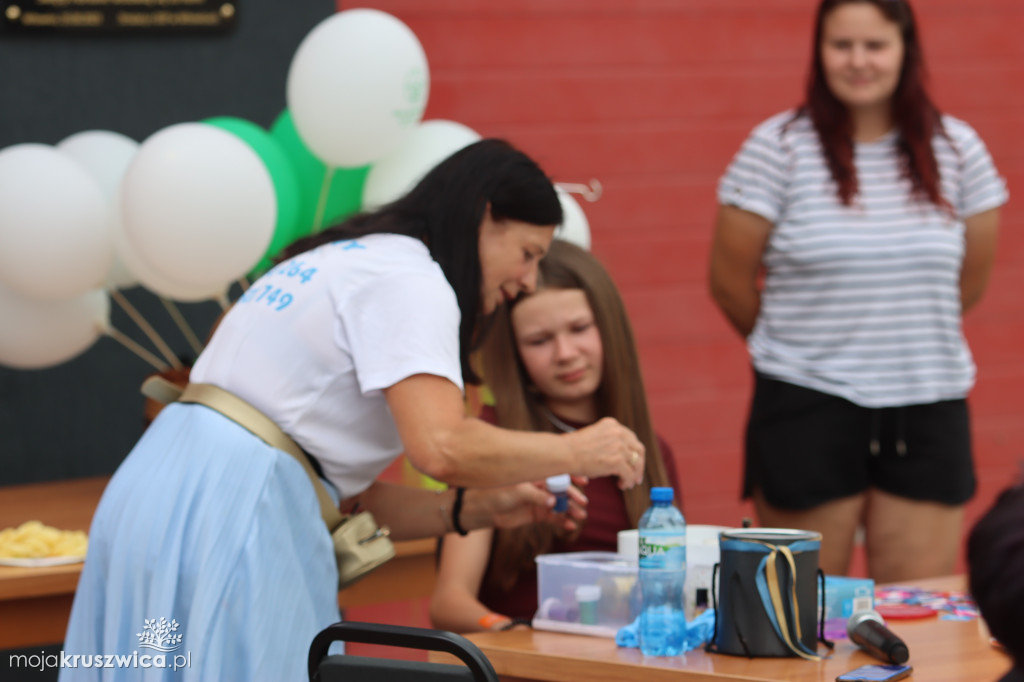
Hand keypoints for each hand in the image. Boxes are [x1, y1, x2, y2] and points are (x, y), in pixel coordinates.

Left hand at [462, 482, 588, 531]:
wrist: (483, 509)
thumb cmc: (496, 492)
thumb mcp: (517, 491)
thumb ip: (536, 496)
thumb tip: (553, 502)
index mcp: (536, 474)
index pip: (558, 472)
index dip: (572, 476)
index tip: (584, 481)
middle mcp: (540, 486)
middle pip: (562, 490)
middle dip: (574, 496)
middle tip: (582, 503)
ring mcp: (540, 501)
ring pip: (560, 505)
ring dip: (571, 510)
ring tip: (579, 516)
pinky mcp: (537, 514)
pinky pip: (553, 518)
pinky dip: (562, 521)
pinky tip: (570, 526)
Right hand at [564, 417, 644, 488]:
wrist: (565, 453)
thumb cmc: (574, 448)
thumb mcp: (594, 435)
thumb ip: (608, 440)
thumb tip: (620, 456)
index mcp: (612, 424)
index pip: (632, 438)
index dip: (634, 452)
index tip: (634, 461)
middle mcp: (618, 433)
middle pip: (638, 449)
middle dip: (639, 464)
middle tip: (637, 475)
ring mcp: (619, 446)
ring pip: (636, 463)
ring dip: (634, 475)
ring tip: (629, 483)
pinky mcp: (617, 461)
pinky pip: (629, 474)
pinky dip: (628, 481)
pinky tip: (622, 485)